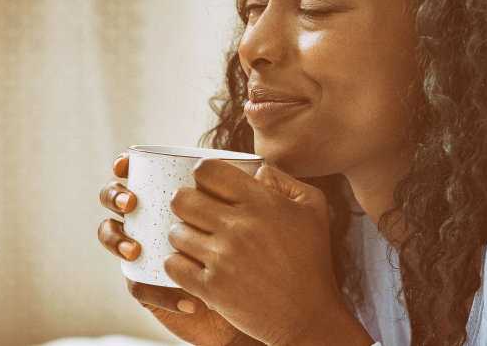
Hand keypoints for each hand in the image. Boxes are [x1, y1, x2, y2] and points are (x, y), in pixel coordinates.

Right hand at [97, 154, 262, 345]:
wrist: (253, 299)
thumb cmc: (253, 251)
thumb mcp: (256, 217)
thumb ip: (260, 192)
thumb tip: (261, 173)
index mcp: (171, 196)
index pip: (139, 173)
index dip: (125, 166)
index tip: (129, 164)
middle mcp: (151, 219)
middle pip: (115, 200)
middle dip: (115, 196)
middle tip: (132, 203)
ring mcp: (145, 252)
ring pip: (112, 238)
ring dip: (117, 240)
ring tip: (136, 249)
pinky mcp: (148, 286)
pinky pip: (138, 286)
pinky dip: (155, 289)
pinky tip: (184, 297)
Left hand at [166, 160, 372, 345]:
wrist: (309, 315)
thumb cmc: (311, 260)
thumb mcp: (313, 207)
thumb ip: (283, 180)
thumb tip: (254, 172)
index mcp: (262, 202)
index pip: (207, 171)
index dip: (203, 177)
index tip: (209, 190)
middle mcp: (240, 227)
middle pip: (181, 199)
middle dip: (185, 206)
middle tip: (197, 217)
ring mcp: (223, 259)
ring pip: (174, 233)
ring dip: (183, 238)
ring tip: (199, 245)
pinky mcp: (212, 288)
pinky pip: (173, 265)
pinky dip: (179, 266)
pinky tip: (195, 267)